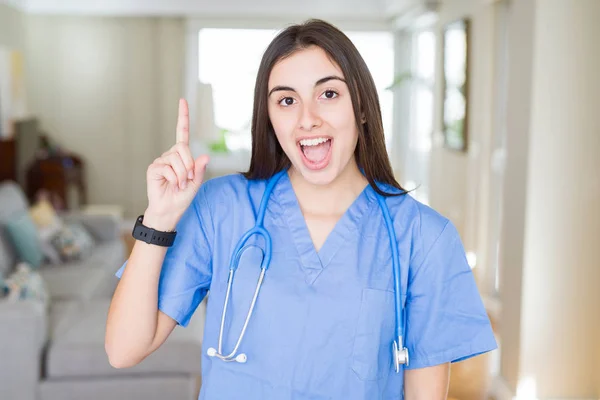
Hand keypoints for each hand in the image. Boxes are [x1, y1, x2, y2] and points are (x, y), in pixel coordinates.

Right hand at [144, 99, 208, 229]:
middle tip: (188, 179)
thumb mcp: (196, 183)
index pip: (181, 132)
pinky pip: (168, 168)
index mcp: (181, 156)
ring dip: (183, 175)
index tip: (182, 101)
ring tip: (179, 184)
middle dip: (189, 165)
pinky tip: (171, 185)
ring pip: (177, 159)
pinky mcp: (153, 168)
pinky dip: (175, 179)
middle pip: (183, 148)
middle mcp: (170, 155)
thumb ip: (200, 170)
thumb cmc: (182, 197)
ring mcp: (161, 161)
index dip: (182, 117)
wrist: (169, 210)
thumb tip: (205, 156)